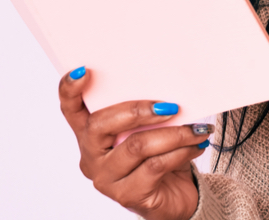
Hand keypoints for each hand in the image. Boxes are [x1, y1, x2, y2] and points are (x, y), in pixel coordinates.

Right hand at [59, 67, 210, 219]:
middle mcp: (91, 157)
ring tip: (198, 129)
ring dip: (174, 133)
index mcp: (90, 134)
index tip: (84, 71)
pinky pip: (155, 166)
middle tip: (172, 106)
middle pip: (100, 124)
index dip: (70, 89)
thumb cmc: (160, 156)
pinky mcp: (127, 195)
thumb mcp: (150, 130)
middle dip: (138, 110)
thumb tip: (171, 91)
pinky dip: (180, 152)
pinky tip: (196, 146)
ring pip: (136, 146)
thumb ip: (147, 112)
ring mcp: (106, 179)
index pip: (70, 109)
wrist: (175, 197)